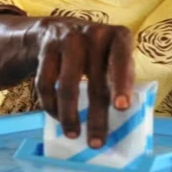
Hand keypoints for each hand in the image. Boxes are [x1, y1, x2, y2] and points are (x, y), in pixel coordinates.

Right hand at [0, 14, 134, 146]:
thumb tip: (125, 119)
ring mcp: (68, 40)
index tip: (122, 107)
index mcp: (118, 37)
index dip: (122, 83)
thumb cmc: (97, 52)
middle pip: (95, 81)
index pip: (122, 59)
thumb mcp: (114, 56)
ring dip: (69, 115)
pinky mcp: (46, 49)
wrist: (60, 28)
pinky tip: (57, 118)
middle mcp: (93, 35)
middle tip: (97, 142)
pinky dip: (51, 104)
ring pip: (67, 86)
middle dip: (96, 116)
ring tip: (73, 135)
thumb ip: (122, 78)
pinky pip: (46, 83)